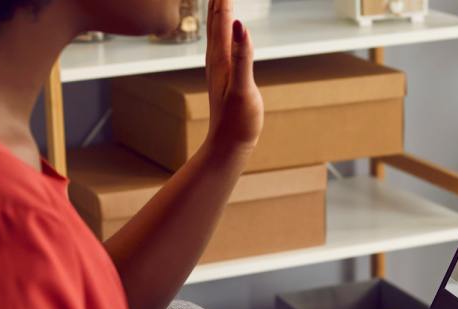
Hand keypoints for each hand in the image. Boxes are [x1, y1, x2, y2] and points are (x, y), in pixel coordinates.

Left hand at [205, 0, 263, 156]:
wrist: (228, 146)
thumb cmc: (238, 121)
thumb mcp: (243, 88)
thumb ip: (242, 56)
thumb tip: (240, 25)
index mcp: (220, 57)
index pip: (221, 17)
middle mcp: (216, 59)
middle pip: (214, 19)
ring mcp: (218, 67)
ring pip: (215, 30)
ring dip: (218, 10)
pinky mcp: (224, 75)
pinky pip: (221, 43)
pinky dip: (223, 28)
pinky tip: (227, 29)